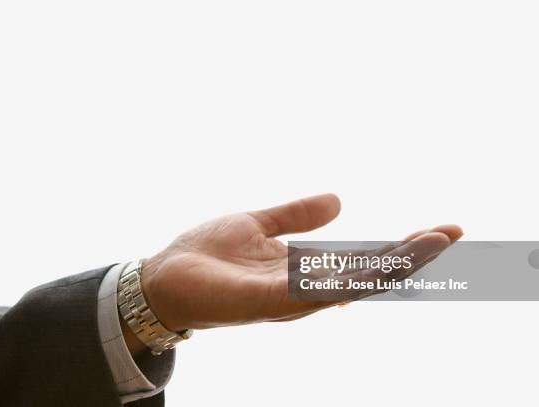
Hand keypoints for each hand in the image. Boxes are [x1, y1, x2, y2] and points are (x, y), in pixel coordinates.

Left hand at [137, 194, 462, 332]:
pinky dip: (356, 277)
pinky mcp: (273, 300)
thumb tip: (339, 199)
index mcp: (304, 268)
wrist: (163, 278)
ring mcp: (293, 297)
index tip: (439, 228)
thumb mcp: (257, 223)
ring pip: (356, 282)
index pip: (362, 257)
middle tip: (453, 232)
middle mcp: (306, 288)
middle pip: (369, 272)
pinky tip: (386, 261)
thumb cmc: (205, 255)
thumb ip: (296, 215)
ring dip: (396, 264)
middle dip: (411, 255)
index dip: (399, 245)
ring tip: (435, 242)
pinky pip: (323, 289)